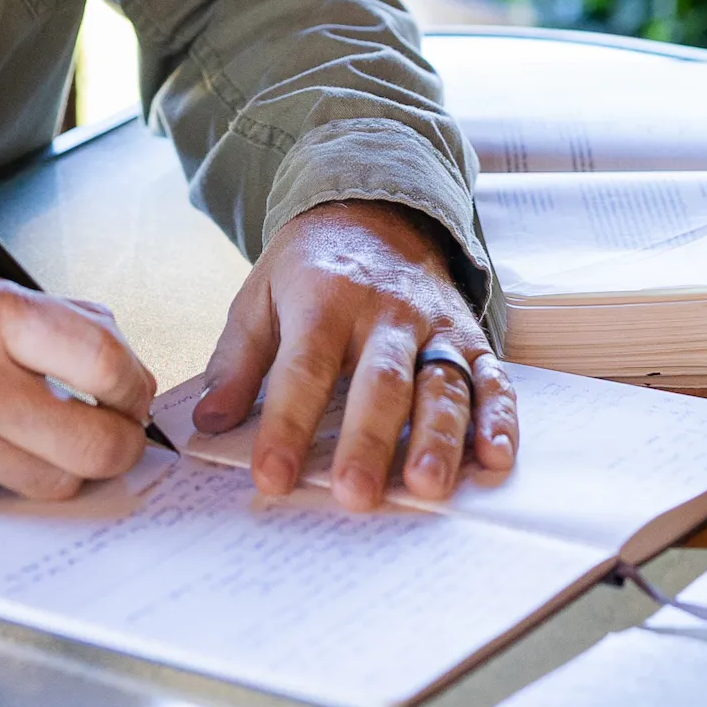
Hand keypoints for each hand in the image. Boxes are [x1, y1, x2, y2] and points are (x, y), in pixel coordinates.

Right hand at [0, 259, 156, 507]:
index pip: (103, 360)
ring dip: (65, 467)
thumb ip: (46, 319)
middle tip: (112, 432)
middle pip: (95, 442)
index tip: (131, 391)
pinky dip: (2, 477)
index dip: (134, 384)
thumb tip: (116, 359)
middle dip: (119, 444)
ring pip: (55, 482)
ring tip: (45, 438)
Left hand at [191, 199, 515, 511]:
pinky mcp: (470, 336)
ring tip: (426, 487)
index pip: (304, 367)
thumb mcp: (259, 297)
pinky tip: (495, 460)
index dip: (286, 424)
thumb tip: (208, 422)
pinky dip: (499, 419)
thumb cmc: (310, 269)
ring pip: (441, 383)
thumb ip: (235, 361)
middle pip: (380, 379)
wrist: (375, 211)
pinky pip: (492, 378)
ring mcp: (433, 324)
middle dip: (368, 439)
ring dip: (439, 437)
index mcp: (323, 297)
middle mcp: (384, 310)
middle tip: (354, 495)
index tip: (270, 477)